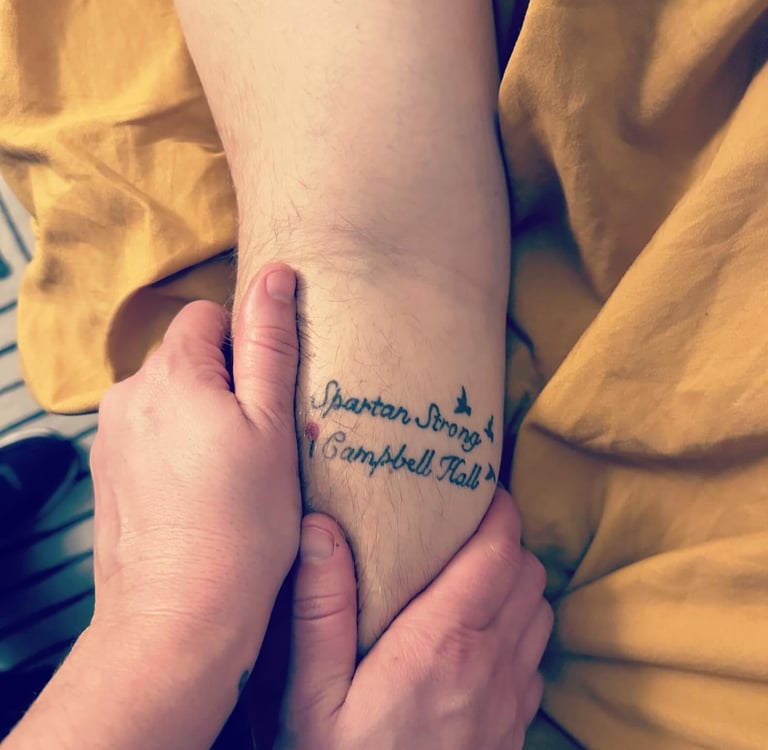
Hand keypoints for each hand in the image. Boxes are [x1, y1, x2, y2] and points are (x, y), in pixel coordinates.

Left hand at [89, 263, 300, 658]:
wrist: (180, 615)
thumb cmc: (241, 524)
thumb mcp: (273, 425)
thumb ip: (270, 343)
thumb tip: (274, 275)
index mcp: (172, 373)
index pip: (207, 316)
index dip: (244, 347)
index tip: (264, 396)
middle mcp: (128, 394)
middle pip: (185, 357)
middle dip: (222, 382)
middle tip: (256, 439)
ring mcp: (111, 435)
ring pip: (166, 396)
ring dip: (198, 415)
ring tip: (229, 469)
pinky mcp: (107, 470)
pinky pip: (148, 433)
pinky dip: (174, 446)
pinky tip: (199, 489)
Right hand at [277, 487, 552, 749]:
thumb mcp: (313, 695)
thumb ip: (321, 608)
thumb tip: (322, 527)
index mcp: (443, 641)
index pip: (498, 552)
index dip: (498, 509)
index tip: (478, 486)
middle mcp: (490, 662)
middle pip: (528, 571)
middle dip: (506, 539)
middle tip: (466, 527)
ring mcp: (511, 697)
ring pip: (539, 609)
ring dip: (517, 581)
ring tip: (474, 572)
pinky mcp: (516, 725)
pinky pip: (536, 654)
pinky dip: (521, 627)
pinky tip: (482, 633)